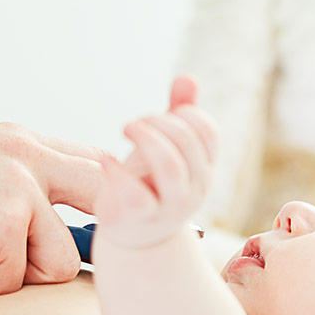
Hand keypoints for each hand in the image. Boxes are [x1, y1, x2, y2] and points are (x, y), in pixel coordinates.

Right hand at [0, 123, 110, 293]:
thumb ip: (12, 195)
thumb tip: (66, 250)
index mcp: (19, 141)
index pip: (95, 165)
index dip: (105, 203)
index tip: (97, 232)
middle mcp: (28, 154)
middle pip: (108, 201)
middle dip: (92, 242)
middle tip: (58, 267)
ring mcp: (20, 185)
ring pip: (59, 263)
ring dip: (10, 276)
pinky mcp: (5, 222)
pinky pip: (11, 283)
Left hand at [96, 76, 220, 251]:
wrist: (135, 237)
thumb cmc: (150, 184)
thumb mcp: (166, 148)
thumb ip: (179, 113)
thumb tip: (188, 78)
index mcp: (202, 167)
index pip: (208, 132)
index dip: (185, 114)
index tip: (159, 115)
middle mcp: (193, 187)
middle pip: (188, 145)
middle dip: (160, 124)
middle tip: (133, 123)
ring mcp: (170, 206)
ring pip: (171, 167)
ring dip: (147, 139)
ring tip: (126, 128)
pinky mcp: (140, 219)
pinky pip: (136, 196)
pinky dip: (118, 174)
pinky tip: (106, 160)